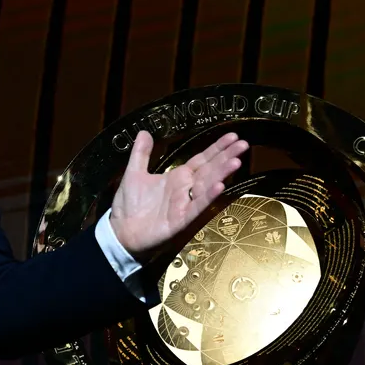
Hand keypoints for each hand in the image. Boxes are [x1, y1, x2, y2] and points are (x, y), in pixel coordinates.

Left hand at [109, 131, 248, 259]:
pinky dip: (208, 197)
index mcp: (177, 177)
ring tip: (236, 161)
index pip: (202, 159)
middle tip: (244, 144)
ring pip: (207, 186)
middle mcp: (185, 189)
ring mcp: (185, 204)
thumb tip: (145, 131)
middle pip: (210, 170)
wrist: (120, 232)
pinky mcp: (181, 219)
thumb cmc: (130, 205)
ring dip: (221, 174)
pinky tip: (219, 186)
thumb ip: (141, 154)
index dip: (217, 148)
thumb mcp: (134, 173)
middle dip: (226, 157)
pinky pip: (197, 207)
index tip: (233, 136)